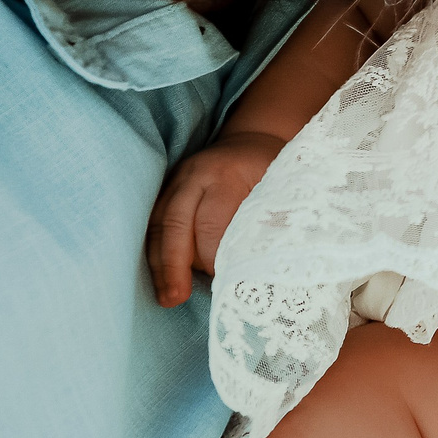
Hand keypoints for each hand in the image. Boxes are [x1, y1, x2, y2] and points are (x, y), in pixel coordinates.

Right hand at [145, 131, 283, 306]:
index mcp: (226, 173)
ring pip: (157, 225)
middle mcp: (194, 174)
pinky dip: (155, 253)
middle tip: (176, 299)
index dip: (214, 256)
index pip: (211, 221)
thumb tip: (265, 266)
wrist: (254, 139)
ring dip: (160, 264)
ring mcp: (175, 180)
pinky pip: (153, 224)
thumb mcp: (284, 186)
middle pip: (174, 222)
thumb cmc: (274, 169)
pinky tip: (161, 280)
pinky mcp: (166, 190)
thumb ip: (273, 220)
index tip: (224, 284)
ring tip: (166, 298)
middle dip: (174, 264)